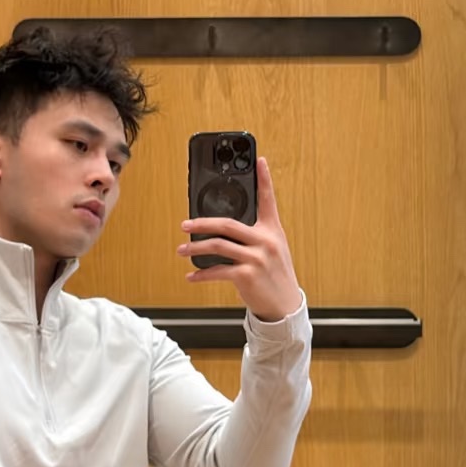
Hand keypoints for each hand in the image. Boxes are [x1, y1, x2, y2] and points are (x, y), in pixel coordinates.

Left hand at [177, 156, 302, 322]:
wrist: (284, 306)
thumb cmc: (275, 277)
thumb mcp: (273, 251)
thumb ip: (256, 236)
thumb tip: (225, 230)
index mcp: (272, 231)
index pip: (268, 199)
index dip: (264, 178)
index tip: (260, 160)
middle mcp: (265, 241)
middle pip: (228, 224)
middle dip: (202, 223)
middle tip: (185, 224)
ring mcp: (256, 258)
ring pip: (218, 246)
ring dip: (195, 248)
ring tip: (181, 250)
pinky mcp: (247, 276)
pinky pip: (218, 271)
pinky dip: (201, 275)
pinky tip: (191, 276)